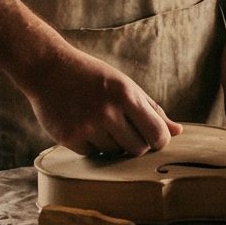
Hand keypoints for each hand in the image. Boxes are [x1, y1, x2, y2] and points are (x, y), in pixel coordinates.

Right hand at [20, 47, 178, 156]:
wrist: (48, 70)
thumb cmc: (93, 77)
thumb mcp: (125, 86)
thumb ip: (152, 110)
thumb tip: (177, 131)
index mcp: (126, 96)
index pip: (157, 134)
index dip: (159, 140)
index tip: (154, 138)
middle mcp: (107, 112)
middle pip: (137, 149)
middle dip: (136, 145)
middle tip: (126, 131)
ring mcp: (86, 126)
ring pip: (115, 153)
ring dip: (113, 144)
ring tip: (101, 123)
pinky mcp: (68, 138)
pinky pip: (93, 154)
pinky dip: (92, 145)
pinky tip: (84, 125)